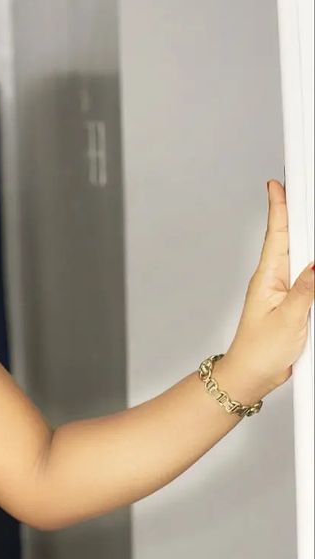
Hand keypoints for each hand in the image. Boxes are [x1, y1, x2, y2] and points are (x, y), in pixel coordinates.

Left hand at [224, 179, 313, 396]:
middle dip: (299, 211)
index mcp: (268, 276)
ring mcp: (284, 288)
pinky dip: (313, 263)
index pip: (277, 233)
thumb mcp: (289, 320)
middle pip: (292, 237)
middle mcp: (275, 278)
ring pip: (302, 255)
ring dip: (307, 235)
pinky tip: (314, 261)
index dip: (279, 206)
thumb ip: (307, 290)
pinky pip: (308, 275)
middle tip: (302, 185)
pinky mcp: (293, 301)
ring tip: (308, 212)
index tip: (277, 182)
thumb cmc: (260, 352)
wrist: (250, 376)